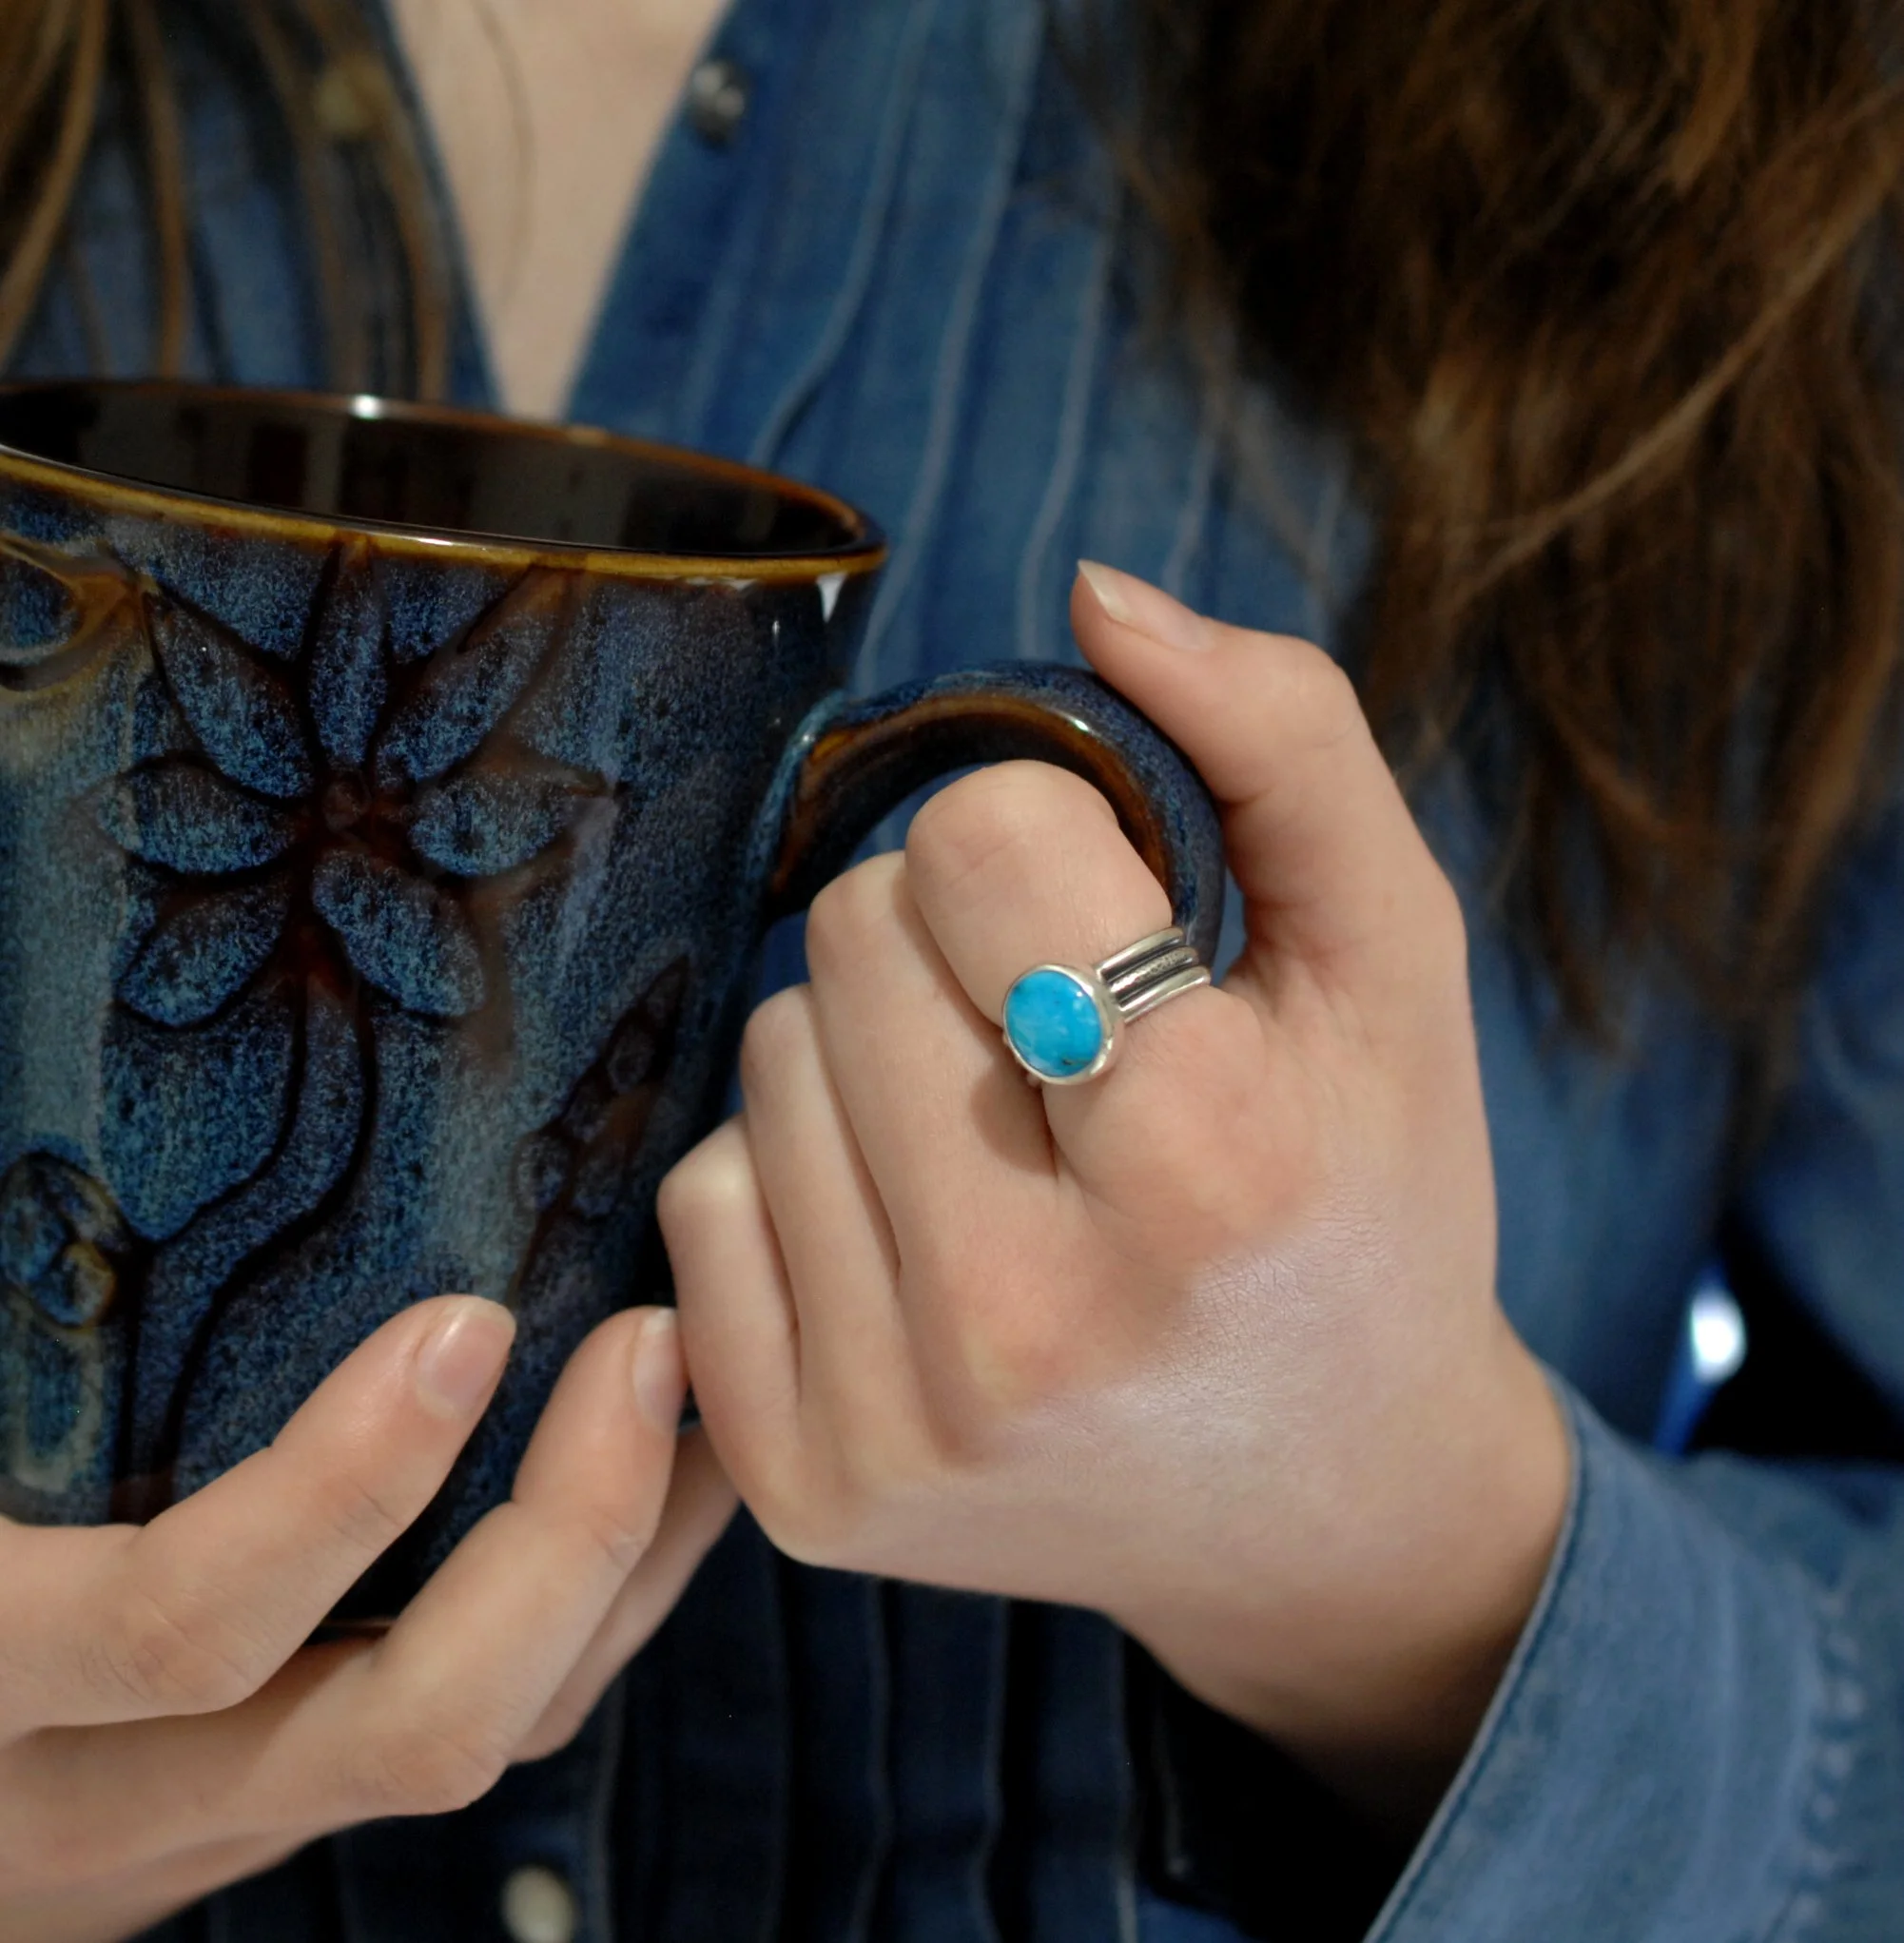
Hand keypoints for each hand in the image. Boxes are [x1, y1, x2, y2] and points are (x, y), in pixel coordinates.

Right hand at [0, 1297, 733, 1942]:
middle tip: (650, 1343)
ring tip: (697, 1384)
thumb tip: (39, 1120)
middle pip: (402, 1733)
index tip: (467, 1325)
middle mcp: (91, 1801)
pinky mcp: (247, 1798)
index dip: (339, 1493)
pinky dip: (587, 1602)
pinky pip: (463, 1721)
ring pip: (469, 1742)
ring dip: (619, 1573)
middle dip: (567, 1546)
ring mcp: (189, 1825)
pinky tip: (648, 1468)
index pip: (179, 1636)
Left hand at [660, 562, 1568, 1830]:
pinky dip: (801, 1178)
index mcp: (1206, 1169)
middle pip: (847, 935)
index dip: (1054, 840)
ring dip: (873, 1051)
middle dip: (954, 937)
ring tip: (1008, 1138)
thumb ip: (1282, 739)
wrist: (1327, 1502)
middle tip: (1064, 1037)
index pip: (976, 841)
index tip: (1121, 924)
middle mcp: (1031, 1319)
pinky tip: (924, 1235)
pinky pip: (700, 1199)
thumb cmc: (1368, 1195)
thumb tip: (1091, 593)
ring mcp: (896, 1419)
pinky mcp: (802, 1483)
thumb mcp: (1397, 958)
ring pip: (766, 1054)